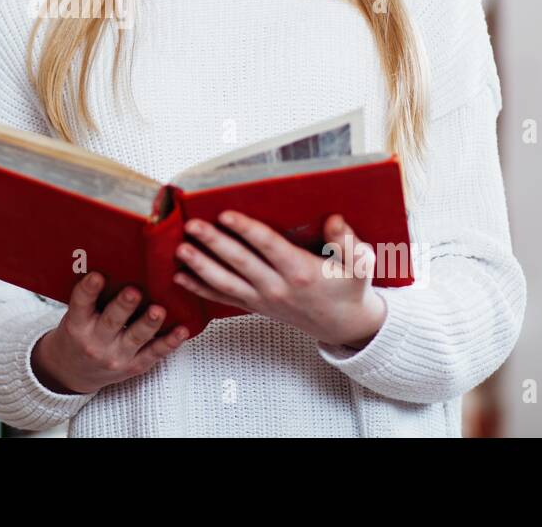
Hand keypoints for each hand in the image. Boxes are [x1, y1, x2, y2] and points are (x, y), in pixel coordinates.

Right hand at [31, 272, 189, 394]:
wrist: (74, 371)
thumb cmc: (79, 334)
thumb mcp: (75, 316)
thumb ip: (91, 296)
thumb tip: (113, 262)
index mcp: (77, 325)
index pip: (80, 304)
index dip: (88, 290)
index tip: (96, 276)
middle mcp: (95, 343)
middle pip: (111, 322)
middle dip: (124, 306)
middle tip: (134, 291)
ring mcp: (116, 357)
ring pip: (135, 338)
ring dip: (149, 323)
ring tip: (159, 310)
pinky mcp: (134, 366)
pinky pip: (154, 354)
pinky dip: (169, 342)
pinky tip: (181, 330)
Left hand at [173, 212, 387, 348]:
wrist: (344, 325)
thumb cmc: (350, 289)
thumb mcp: (360, 265)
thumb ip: (349, 242)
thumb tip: (334, 220)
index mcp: (301, 271)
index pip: (268, 246)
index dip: (246, 229)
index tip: (226, 214)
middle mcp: (278, 286)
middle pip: (240, 262)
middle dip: (214, 243)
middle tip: (192, 225)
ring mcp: (263, 299)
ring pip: (225, 283)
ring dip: (200, 266)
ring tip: (180, 250)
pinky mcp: (254, 306)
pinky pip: (223, 298)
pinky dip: (200, 289)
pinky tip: (180, 278)